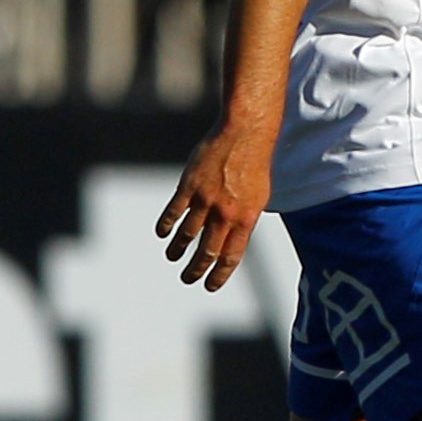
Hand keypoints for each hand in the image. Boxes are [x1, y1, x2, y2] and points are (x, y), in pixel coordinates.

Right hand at [154, 122, 272, 289]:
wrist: (244, 134)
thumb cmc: (254, 165)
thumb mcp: (259, 197)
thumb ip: (245, 220)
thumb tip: (234, 240)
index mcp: (246, 219)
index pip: (230, 257)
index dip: (219, 275)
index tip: (210, 285)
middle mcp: (225, 214)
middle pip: (207, 252)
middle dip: (196, 270)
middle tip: (188, 278)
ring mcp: (205, 200)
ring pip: (187, 235)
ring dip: (177, 250)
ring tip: (172, 257)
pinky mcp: (189, 186)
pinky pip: (173, 212)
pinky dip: (166, 225)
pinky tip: (162, 233)